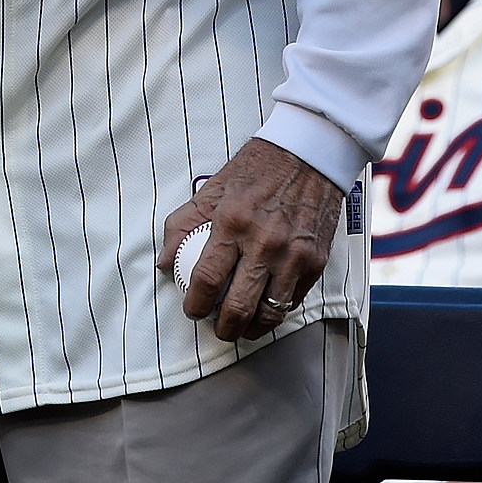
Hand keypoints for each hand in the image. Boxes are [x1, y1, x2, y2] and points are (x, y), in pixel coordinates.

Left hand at [158, 137, 344, 342]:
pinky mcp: (315, 261)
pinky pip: (294, 300)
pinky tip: (266, 306)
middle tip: (217, 327)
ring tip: (242, 327)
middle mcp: (265, 242)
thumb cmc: (261, 168)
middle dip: (223, 328)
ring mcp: (293, 255)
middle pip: (239, 306)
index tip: (193, 309)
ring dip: (252, 328)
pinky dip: (277, 310)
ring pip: (270, 313)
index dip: (195, 304)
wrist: (311, 153)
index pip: (207, 279)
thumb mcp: (213, 187)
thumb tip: (165, 260)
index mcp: (234, 222)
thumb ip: (183, 224)